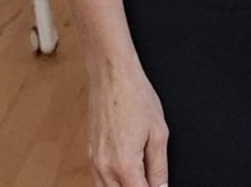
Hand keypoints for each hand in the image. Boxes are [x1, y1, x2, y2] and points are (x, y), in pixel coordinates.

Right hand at [88, 61, 169, 186]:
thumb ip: (160, 168)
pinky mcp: (90, 154)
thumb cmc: (135, 96)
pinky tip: (127, 176)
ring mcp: (94, 161)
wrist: (111, 74)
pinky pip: (100, 181)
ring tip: (141, 178)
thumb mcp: (159, 133)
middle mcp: (105, 167)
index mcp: (124, 165)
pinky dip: (113, 184)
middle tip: (151, 181)